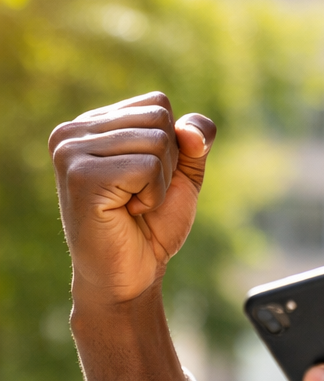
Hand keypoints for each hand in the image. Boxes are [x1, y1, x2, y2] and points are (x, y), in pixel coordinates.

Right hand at [50, 92, 215, 305]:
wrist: (132, 276)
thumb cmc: (153, 225)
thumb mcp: (184, 172)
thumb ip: (196, 137)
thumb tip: (189, 130)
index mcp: (91, 123)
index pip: (158, 103)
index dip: (172, 145)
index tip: (146, 178)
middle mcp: (72, 131)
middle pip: (160, 119)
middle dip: (168, 163)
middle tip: (139, 195)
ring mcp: (71, 152)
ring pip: (157, 141)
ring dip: (159, 182)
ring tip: (131, 204)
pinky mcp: (80, 176)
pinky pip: (147, 167)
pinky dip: (152, 195)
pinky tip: (126, 212)